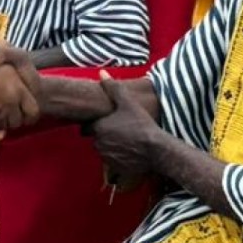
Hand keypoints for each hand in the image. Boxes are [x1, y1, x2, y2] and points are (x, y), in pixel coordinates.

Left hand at [92, 73, 160, 190]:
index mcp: (98, 128)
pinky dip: (118, 157)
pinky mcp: (115, 168)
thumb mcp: (127, 102)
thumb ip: (112, 88)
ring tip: (126, 140)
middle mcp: (98, 144)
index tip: (104, 121)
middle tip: (119, 129)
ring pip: (104, 150)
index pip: (86, 127)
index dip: (94, 123)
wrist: (156, 149)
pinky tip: (130, 151)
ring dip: (111, 146)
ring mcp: (106, 157)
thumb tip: (101, 73)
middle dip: (104, 135)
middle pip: (96, 139)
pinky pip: (112, 162)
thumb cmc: (141, 124)